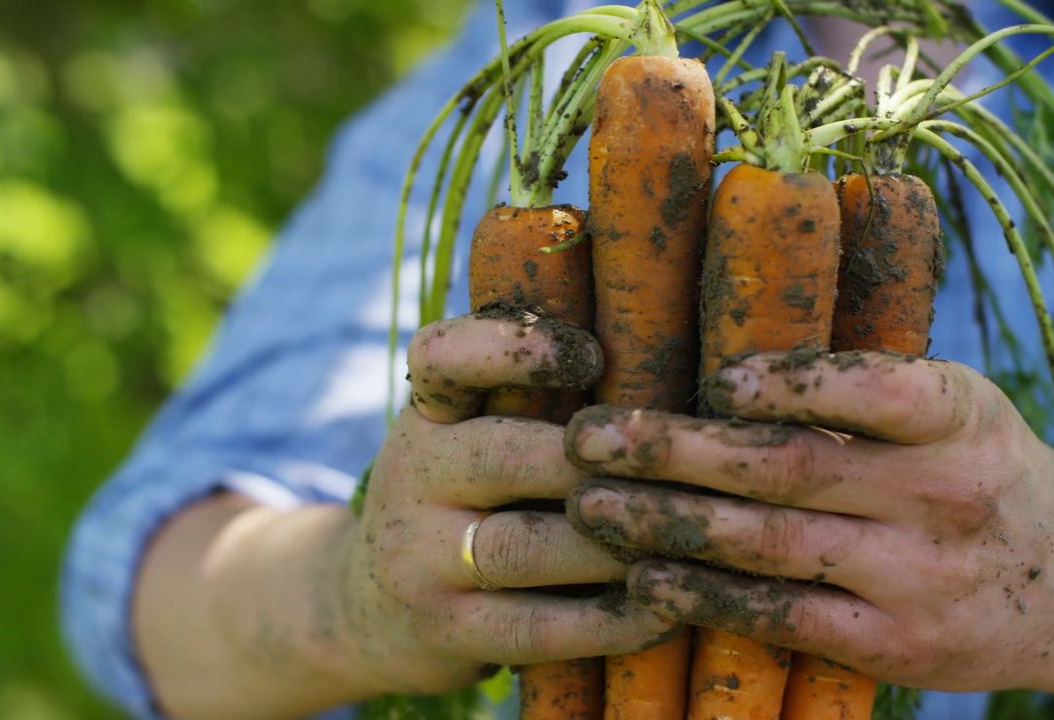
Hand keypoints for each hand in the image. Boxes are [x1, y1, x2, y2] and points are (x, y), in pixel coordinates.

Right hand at [342, 312, 675, 695]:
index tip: (592, 355)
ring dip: (617, 544)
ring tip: (688, 539)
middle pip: (504, 456)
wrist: (366, 610)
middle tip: (679, 468)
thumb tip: (662, 358)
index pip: (444, 356)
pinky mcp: (445, 630)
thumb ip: (532, 402)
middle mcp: (411, 474)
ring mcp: (418, 558)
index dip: (515, 348)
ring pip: (527, 545)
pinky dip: (612, 620)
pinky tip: (666, 608)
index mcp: (428, 415)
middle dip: (599, 464)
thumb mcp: (466, 438)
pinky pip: (537, 627)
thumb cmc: (458, 503)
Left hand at [563, 352, 1053, 707]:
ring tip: (590, 505)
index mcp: (954, 414)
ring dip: (668, 524)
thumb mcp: (953, 406)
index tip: (710, 379)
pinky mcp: (894, 648)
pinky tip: (646, 578)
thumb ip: (859, 384)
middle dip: (675, 452)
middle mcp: (941, 495)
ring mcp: (918, 579)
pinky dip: (709, 598)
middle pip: (792, 468)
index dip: (788, 383)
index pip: (873, 389)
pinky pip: (785, 620)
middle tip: (587, 438)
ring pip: (773, 546)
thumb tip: (715, 343)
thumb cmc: (978, 472)